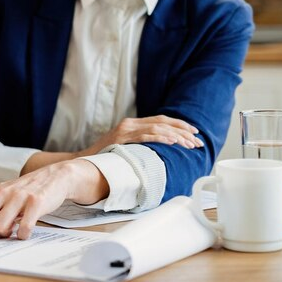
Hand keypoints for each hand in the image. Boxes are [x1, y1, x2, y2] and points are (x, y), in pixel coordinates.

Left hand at [0, 160, 105, 240]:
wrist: (54, 177)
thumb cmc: (23, 193)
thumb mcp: (0, 198)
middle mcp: (0, 194)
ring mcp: (17, 198)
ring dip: (7, 234)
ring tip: (15, 227)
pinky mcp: (35, 204)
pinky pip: (23, 229)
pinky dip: (23, 235)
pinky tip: (27, 230)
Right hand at [82, 115, 202, 155]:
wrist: (84, 161)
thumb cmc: (105, 157)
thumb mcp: (124, 147)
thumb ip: (139, 145)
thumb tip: (162, 152)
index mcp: (132, 124)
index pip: (161, 120)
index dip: (180, 125)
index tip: (194, 133)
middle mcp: (130, 123)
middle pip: (163, 122)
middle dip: (183, 131)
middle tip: (198, 142)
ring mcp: (125, 130)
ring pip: (157, 128)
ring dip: (176, 136)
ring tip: (190, 144)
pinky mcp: (122, 138)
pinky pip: (146, 135)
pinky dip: (161, 137)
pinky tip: (173, 141)